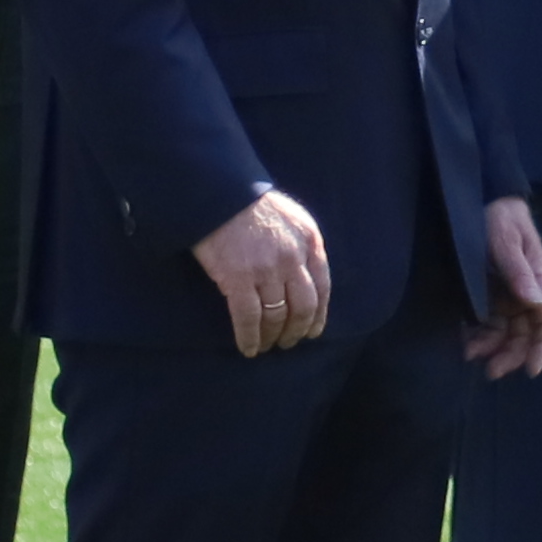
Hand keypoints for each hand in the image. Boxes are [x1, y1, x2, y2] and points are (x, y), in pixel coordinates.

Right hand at [198, 187, 331, 359]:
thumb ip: (302, 245)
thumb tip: (304, 277)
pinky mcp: (238, 279)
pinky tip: (248, 348)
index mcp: (310, 241)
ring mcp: (266, 270)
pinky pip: (248, 318)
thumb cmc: (250, 203)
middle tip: (288, 343)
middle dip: (297, 331)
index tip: (312, 331)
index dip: (318, 315)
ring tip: (267, 347)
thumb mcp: (291, 217)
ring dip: (273, 337)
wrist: (218, 193)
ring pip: (276, 316)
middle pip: (303, 307)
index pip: (323, 287)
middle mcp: (293, 258)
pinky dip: (249, 338)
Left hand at [458, 198, 541, 380]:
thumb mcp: (506, 240)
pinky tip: (465, 342)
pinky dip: (479, 336)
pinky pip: (488, 323)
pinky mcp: (491, 295)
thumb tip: (536, 302)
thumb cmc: (500, 217)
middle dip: (512, 354)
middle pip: (528, 333)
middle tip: (490, 371)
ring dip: (493, 348)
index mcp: (540, 280)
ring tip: (470, 355)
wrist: (482, 200)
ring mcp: (509, 296)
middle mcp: (528, 293)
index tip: (531, 369)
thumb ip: (519, 271)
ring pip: (507, 332)